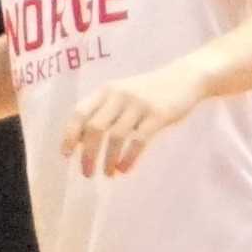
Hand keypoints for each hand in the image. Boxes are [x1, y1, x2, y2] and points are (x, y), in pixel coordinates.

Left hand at [64, 76, 189, 174]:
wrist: (185, 78)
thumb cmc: (149, 91)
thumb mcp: (123, 94)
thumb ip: (103, 112)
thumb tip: (81, 144)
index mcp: (107, 90)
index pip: (80, 112)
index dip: (70, 134)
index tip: (66, 155)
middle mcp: (120, 94)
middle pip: (95, 128)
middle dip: (88, 154)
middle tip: (88, 173)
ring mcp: (139, 104)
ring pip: (116, 137)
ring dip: (108, 160)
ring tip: (108, 174)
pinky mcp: (158, 114)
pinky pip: (138, 140)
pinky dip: (128, 158)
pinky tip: (125, 169)